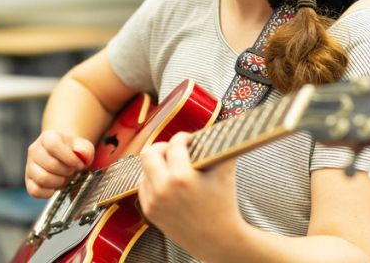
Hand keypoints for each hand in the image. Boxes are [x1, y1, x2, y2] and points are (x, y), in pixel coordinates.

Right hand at [25, 130, 94, 198]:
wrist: (64, 156)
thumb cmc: (73, 151)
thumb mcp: (83, 146)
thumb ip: (85, 149)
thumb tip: (81, 155)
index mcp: (48, 137)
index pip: (53, 145)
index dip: (69, 158)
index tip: (79, 164)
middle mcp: (35, 150)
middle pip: (50, 164)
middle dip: (66, 171)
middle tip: (72, 170)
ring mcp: (30, 166)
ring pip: (42, 178)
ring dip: (58, 182)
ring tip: (64, 177)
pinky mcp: (28, 181)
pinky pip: (35, 191)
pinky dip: (48, 192)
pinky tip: (56, 187)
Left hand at [138, 132, 243, 258]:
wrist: (218, 240)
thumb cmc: (223, 205)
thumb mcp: (225, 172)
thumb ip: (221, 147)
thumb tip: (220, 129)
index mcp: (181, 177)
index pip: (174, 144)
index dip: (182, 137)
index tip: (189, 139)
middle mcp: (163, 189)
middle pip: (149, 153)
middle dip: (162, 147)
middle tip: (175, 149)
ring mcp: (154, 202)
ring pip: (144, 169)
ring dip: (157, 163)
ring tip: (172, 165)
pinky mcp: (150, 211)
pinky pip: (143, 185)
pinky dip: (153, 179)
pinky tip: (166, 180)